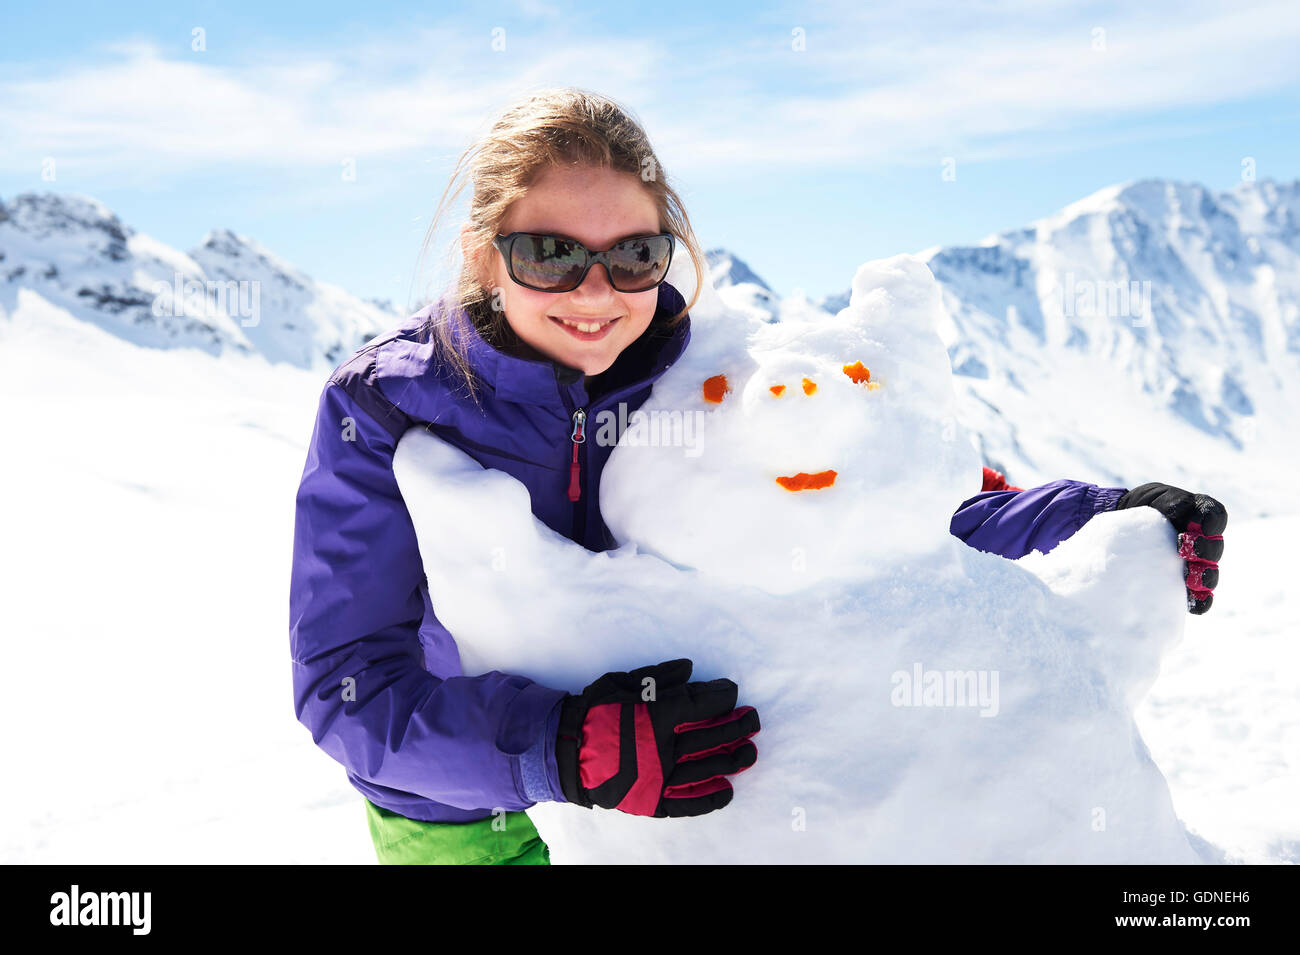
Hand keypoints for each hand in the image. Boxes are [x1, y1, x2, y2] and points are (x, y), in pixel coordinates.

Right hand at [555, 658, 759, 816]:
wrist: (566, 750)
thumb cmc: (594, 711)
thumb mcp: (622, 683)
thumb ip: (657, 676)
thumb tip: (690, 668)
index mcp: (656, 716)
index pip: (703, 705)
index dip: (723, 697)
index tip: (733, 692)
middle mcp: (662, 748)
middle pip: (712, 736)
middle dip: (737, 726)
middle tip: (753, 720)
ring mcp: (659, 777)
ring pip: (707, 768)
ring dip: (732, 759)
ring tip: (749, 753)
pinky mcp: (652, 800)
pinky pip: (688, 803)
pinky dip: (710, 798)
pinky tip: (727, 790)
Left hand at [1114, 482, 1226, 613]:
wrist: (1116, 533)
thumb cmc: (1140, 510)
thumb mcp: (1156, 496)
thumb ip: (1174, 501)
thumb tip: (1183, 511)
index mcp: (1198, 518)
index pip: (1216, 518)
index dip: (1211, 523)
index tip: (1197, 527)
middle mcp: (1201, 543)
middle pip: (1215, 548)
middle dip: (1206, 550)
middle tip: (1185, 550)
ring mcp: (1193, 567)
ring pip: (1210, 575)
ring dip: (1205, 577)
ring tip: (1192, 579)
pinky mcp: (1181, 587)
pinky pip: (1200, 598)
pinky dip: (1201, 601)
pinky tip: (1194, 601)